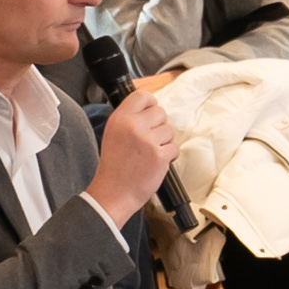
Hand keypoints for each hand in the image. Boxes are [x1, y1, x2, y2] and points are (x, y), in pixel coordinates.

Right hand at [85, 86, 185, 224]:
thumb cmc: (115, 166)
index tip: (150, 115)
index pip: (143, 96)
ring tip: (150, 153)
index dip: (151, 105)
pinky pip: (175, 147)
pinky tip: (156, 162)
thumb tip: (150, 107)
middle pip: (161, 112)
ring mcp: (147, 140)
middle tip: (149, 141)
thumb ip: (130, 118)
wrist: (114, 192)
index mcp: (120, 118)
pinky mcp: (159, 155)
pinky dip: (169, 156)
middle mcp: (133, 126)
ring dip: (164, 142)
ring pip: (169, 131)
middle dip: (159, 126)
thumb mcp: (113, 133)